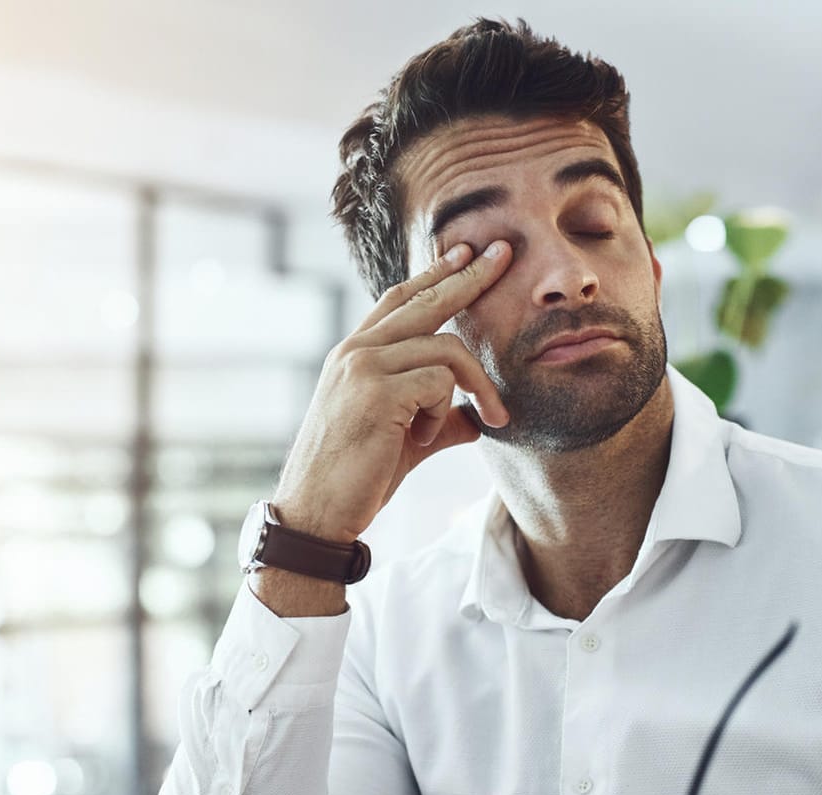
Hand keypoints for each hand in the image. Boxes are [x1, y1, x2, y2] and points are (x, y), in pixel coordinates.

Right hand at [270, 240, 513, 545]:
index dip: (434, 274)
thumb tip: (477, 421)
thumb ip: (440, 422)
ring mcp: (363, 368)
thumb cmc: (355, 479)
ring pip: (445, 348)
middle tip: (505, 254)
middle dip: (471, 276)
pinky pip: (440, 382)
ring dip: (476, 384)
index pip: (399, 299)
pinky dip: (446, 412)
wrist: (316, 513)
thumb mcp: (403, 442)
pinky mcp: (377, 392)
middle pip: (425, 300)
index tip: (466, 254)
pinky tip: (423, 438)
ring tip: (491, 417)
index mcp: (354, 355)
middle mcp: (355, 351)